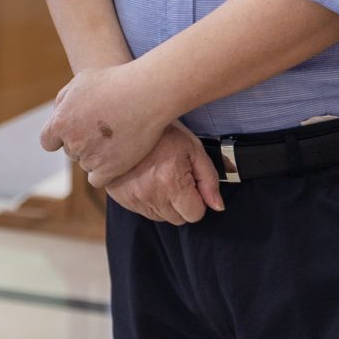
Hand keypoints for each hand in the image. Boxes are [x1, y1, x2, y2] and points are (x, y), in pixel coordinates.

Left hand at [39, 63, 172, 186]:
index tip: (74, 132)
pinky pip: (97, 180)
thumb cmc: (114, 82)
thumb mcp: (80, 82)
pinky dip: (104, 172)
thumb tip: (57, 116)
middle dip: (82, 142)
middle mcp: (73, 142)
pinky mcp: (110, 169)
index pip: (48, 141)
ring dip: (95, 156)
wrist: (146, 93)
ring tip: (115, 138)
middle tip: (103, 129)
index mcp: (60, 122)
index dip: (59, 137)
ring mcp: (91, 157)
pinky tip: (114, 159)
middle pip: (70, 152)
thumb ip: (63, 101)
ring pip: (86, 164)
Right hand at [103, 123, 224, 224]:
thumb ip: (209, 179)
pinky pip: (142, 210)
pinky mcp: (120, 197)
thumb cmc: (164, 132)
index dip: (197, 200)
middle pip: (177, 218)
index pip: (195, 214)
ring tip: (159, 176)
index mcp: (171, 182)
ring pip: (160, 216)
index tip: (190, 183)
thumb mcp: (193, 149)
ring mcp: (132, 197)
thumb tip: (217, 206)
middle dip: (181, 203)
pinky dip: (147, 199)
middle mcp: (150, 194)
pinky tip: (146, 179)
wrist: (127, 120)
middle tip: (175, 177)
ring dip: (164, 202)